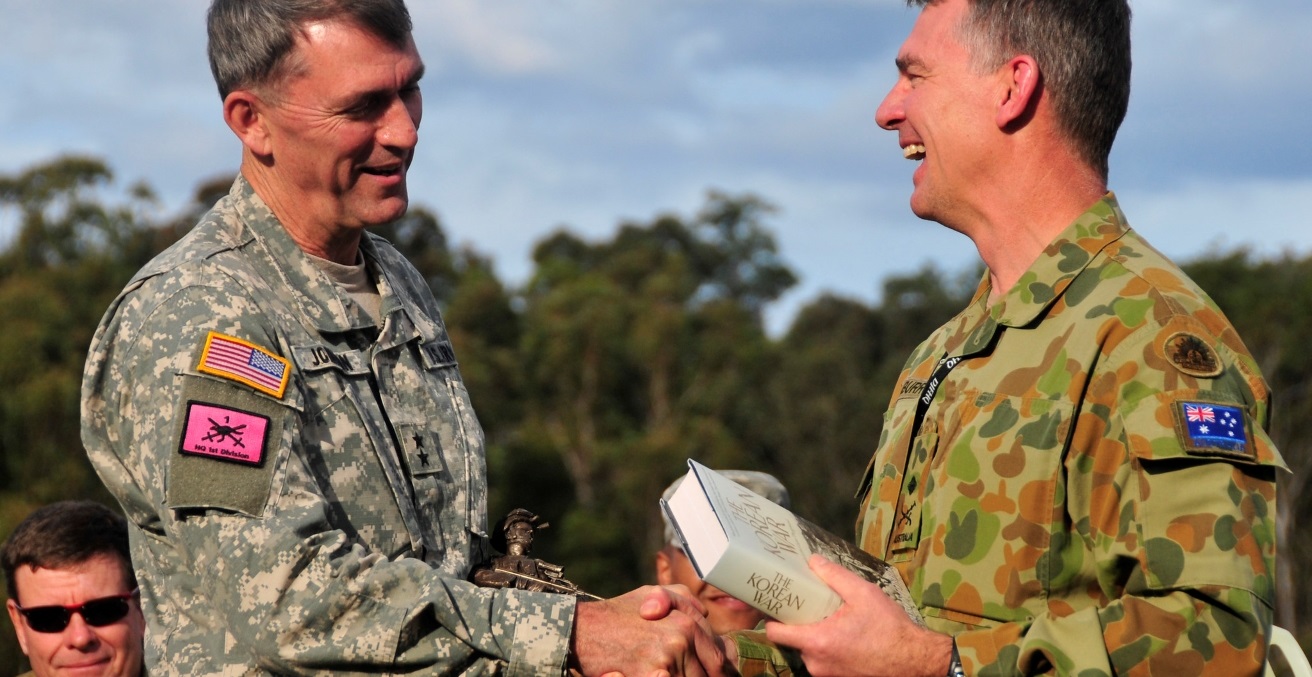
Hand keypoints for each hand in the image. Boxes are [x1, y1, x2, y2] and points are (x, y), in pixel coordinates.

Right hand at [571, 585, 730, 676]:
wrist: (582, 630)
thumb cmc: (617, 614)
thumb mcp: (652, 594)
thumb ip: (683, 600)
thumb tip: (705, 614)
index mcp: (687, 621)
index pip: (717, 657)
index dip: (720, 673)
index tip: (719, 676)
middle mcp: (681, 637)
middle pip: (705, 675)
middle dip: (698, 676)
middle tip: (677, 670)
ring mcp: (666, 656)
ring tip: (661, 669)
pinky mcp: (650, 674)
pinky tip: (653, 673)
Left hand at [765, 555, 950, 676]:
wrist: (915, 660)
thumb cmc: (889, 628)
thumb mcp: (863, 593)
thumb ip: (834, 576)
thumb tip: (813, 561)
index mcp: (817, 642)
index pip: (774, 632)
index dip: (772, 617)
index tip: (778, 603)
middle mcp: (816, 663)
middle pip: (792, 640)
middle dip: (799, 623)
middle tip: (810, 605)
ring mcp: (826, 675)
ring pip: (808, 651)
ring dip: (816, 636)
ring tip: (832, 620)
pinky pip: (823, 661)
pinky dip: (828, 648)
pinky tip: (844, 635)